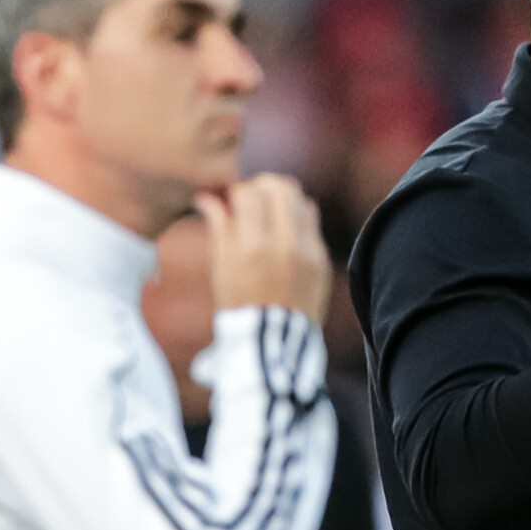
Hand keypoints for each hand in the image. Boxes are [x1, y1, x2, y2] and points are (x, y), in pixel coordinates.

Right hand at [196, 174, 331, 318]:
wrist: (273, 342)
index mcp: (253, 247)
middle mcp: (285, 244)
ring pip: (300, 200)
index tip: (231, 200)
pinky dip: (297, 217)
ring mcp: (308, 251)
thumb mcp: (220, 268)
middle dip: (262, 186)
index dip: (237, 191)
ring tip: (269, 211)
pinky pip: (312, 221)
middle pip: (280, 188)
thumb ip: (219, 227)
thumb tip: (208, 196)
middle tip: (252, 198)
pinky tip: (285, 228)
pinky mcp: (322, 259)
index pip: (248, 193)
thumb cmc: (238, 304)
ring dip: (283, 198)